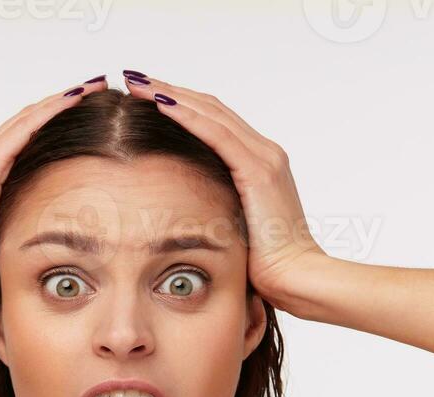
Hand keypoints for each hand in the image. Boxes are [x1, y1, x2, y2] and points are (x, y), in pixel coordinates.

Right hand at [0, 75, 110, 308]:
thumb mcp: (8, 241)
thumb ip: (24, 226)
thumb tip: (54, 238)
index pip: (24, 138)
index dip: (54, 121)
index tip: (88, 112)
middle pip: (26, 121)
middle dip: (62, 103)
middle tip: (97, 87)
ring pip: (27, 118)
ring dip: (61, 100)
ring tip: (93, 86)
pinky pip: (23, 129)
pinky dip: (50, 111)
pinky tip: (75, 100)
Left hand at [123, 73, 330, 316]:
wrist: (297, 279)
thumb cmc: (268, 266)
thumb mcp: (236, 228)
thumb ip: (217, 209)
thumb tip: (185, 213)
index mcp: (260, 164)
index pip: (215, 121)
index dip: (181, 105)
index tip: (147, 97)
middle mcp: (265, 153)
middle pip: (211, 108)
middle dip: (170, 91)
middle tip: (135, 79)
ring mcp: (264, 159)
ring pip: (211, 113)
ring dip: (172, 95)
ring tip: (138, 84)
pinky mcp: (258, 172)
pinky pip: (217, 134)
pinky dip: (187, 116)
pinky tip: (160, 104)